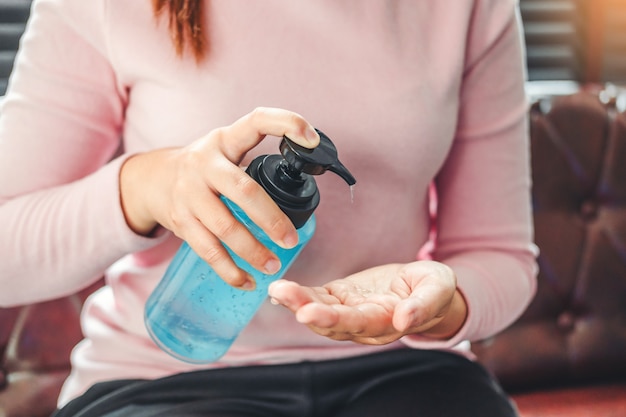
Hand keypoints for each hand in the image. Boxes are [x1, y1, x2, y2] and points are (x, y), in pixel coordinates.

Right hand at [119, 108, 319, 288]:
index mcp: (225, 140)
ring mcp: (189, 193)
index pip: (257, 121)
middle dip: (270, 218)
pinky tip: (247, 282)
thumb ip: (255, 162)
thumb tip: (302, 181)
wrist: (151, 180)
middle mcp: (204, 164)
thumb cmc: (204, 167)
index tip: (312, 140)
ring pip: (224, 227)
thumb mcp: (225, 150)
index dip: (286, 124)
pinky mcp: (180, 221)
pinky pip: (207, 250)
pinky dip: (229, 271)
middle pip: (243, 191)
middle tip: (290, 239)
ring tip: (274, 266)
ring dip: (252, 251)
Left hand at [268, 261, 466, 344]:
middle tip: (284, 294)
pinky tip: (279, 292)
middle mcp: (363, 324)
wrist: (424, 288)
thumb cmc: (433, 288)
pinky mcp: (341, 297)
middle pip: (331, 322)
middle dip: (305, 309)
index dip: (332, 319)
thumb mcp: (437, 289)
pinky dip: (298, 296)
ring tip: (278, 288)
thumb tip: (405, 319)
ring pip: (320, 312)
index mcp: (387, 322)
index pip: (357, 323)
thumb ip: (423, 305)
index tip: (309, 312)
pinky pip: (317, 299)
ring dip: (297, 302)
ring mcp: (350, 311)